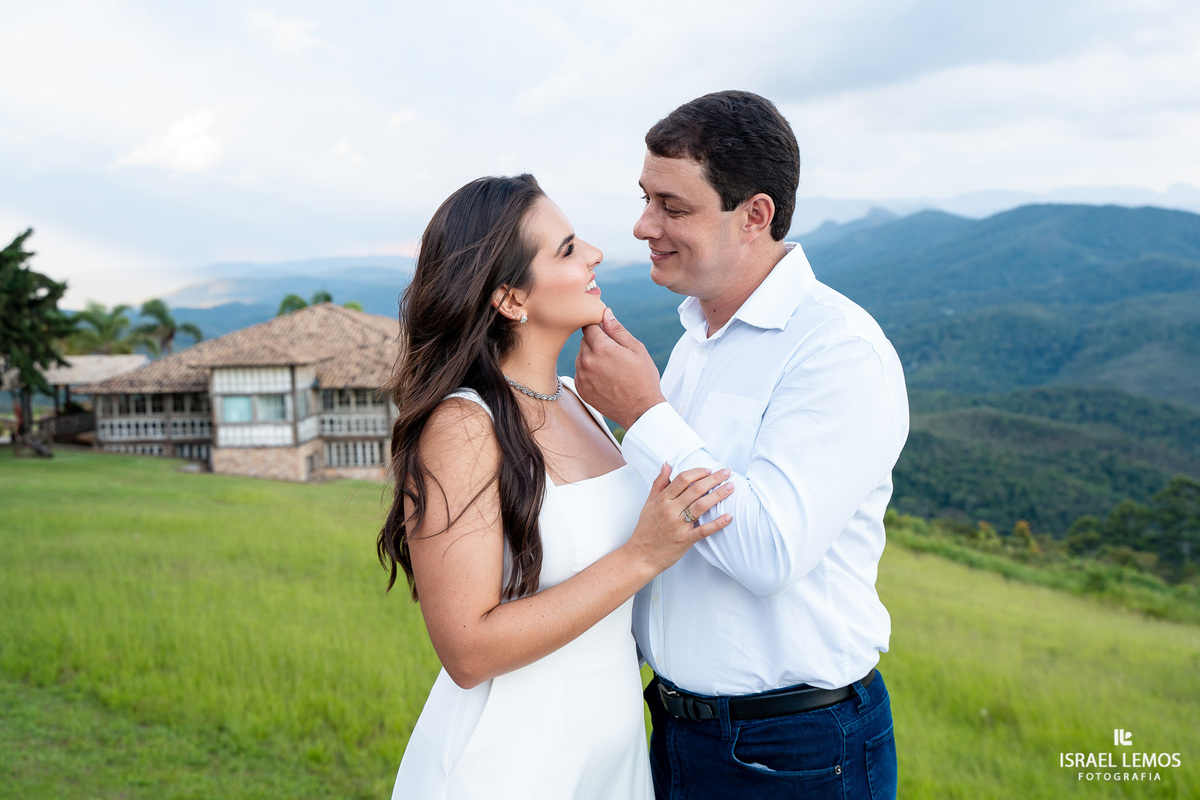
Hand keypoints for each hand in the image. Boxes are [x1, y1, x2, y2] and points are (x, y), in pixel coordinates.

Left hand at [575, 308, 665, 429]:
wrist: (640, 410)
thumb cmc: (642, 378)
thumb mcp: (636, 349)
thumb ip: (618, 330)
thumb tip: (605, 313)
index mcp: (602, 348)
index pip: (589, 327)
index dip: (597, 326)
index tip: (605, 331)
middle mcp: (587, 361)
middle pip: (584, 341)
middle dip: (596, 342)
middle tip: (613, 353)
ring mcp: (582, 377)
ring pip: (581, 357)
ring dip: (591, 357)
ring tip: (610, 368)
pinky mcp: (581, 389)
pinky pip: (580, 372)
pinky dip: (588, 372)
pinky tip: (604, 378)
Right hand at [624, 464, 733, 573]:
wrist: (640, 556)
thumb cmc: (645, 530)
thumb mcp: (648, 503)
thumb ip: (659, 483)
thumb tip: (667, 464)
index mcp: (662, 500)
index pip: (682, 480)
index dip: (698, 472)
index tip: (709, 469)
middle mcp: (670, 510)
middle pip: (695, 489)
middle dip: (713, 479)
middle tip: (726, 472)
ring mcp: (678, 526)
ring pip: (701, 506)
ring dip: (718, 495)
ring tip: (730, 487)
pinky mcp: (685, 540)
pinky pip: (704, 530)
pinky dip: (717, 523)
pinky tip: (728, 516)